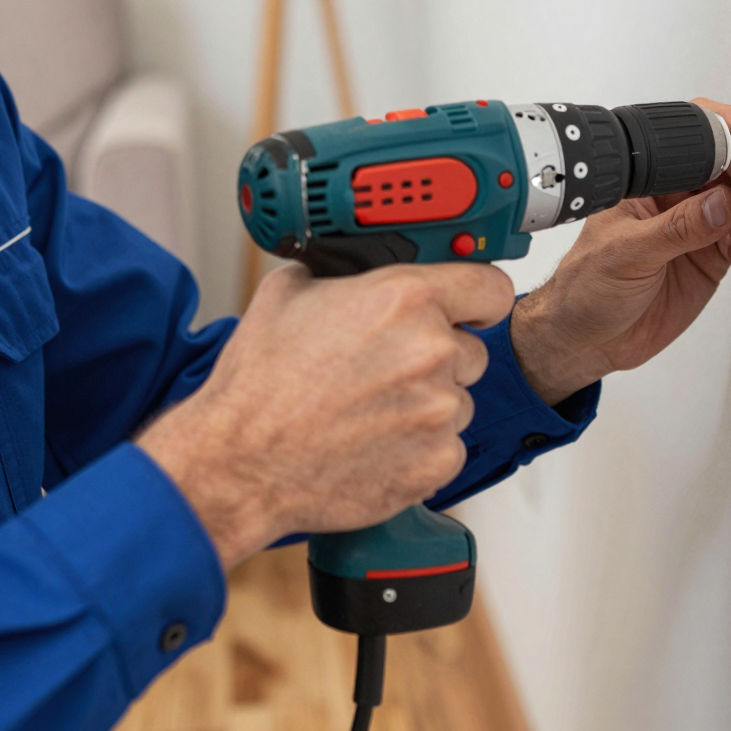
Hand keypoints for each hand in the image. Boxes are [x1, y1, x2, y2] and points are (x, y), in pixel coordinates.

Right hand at [138, 262, 513, 568]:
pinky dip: (419, 449)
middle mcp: (432, 351)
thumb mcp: (288, 292)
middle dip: (437, 359)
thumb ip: (341, 272)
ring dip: (426, 406)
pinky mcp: (437, 462)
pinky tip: (374, 445)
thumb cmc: (259, 384)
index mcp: (406, 299)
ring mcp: (438, 410)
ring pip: (457, 402)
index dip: (478, 299)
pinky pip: (446, 448)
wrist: (240, 462)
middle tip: (384, 373)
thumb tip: (354, 268)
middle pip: (470, 350)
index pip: (490, 287)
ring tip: (369, 412)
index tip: (472, 310)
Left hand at [510, 98, 730, 404]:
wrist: (586, 341)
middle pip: (727, 171)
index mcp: (647, 183)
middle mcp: (674, 201)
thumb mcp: (627, 254)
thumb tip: (717, 203)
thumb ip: (676, 229)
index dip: (728, 146)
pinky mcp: (708, 259)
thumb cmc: (585, 290)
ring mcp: (694, 229)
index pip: (694, 149)